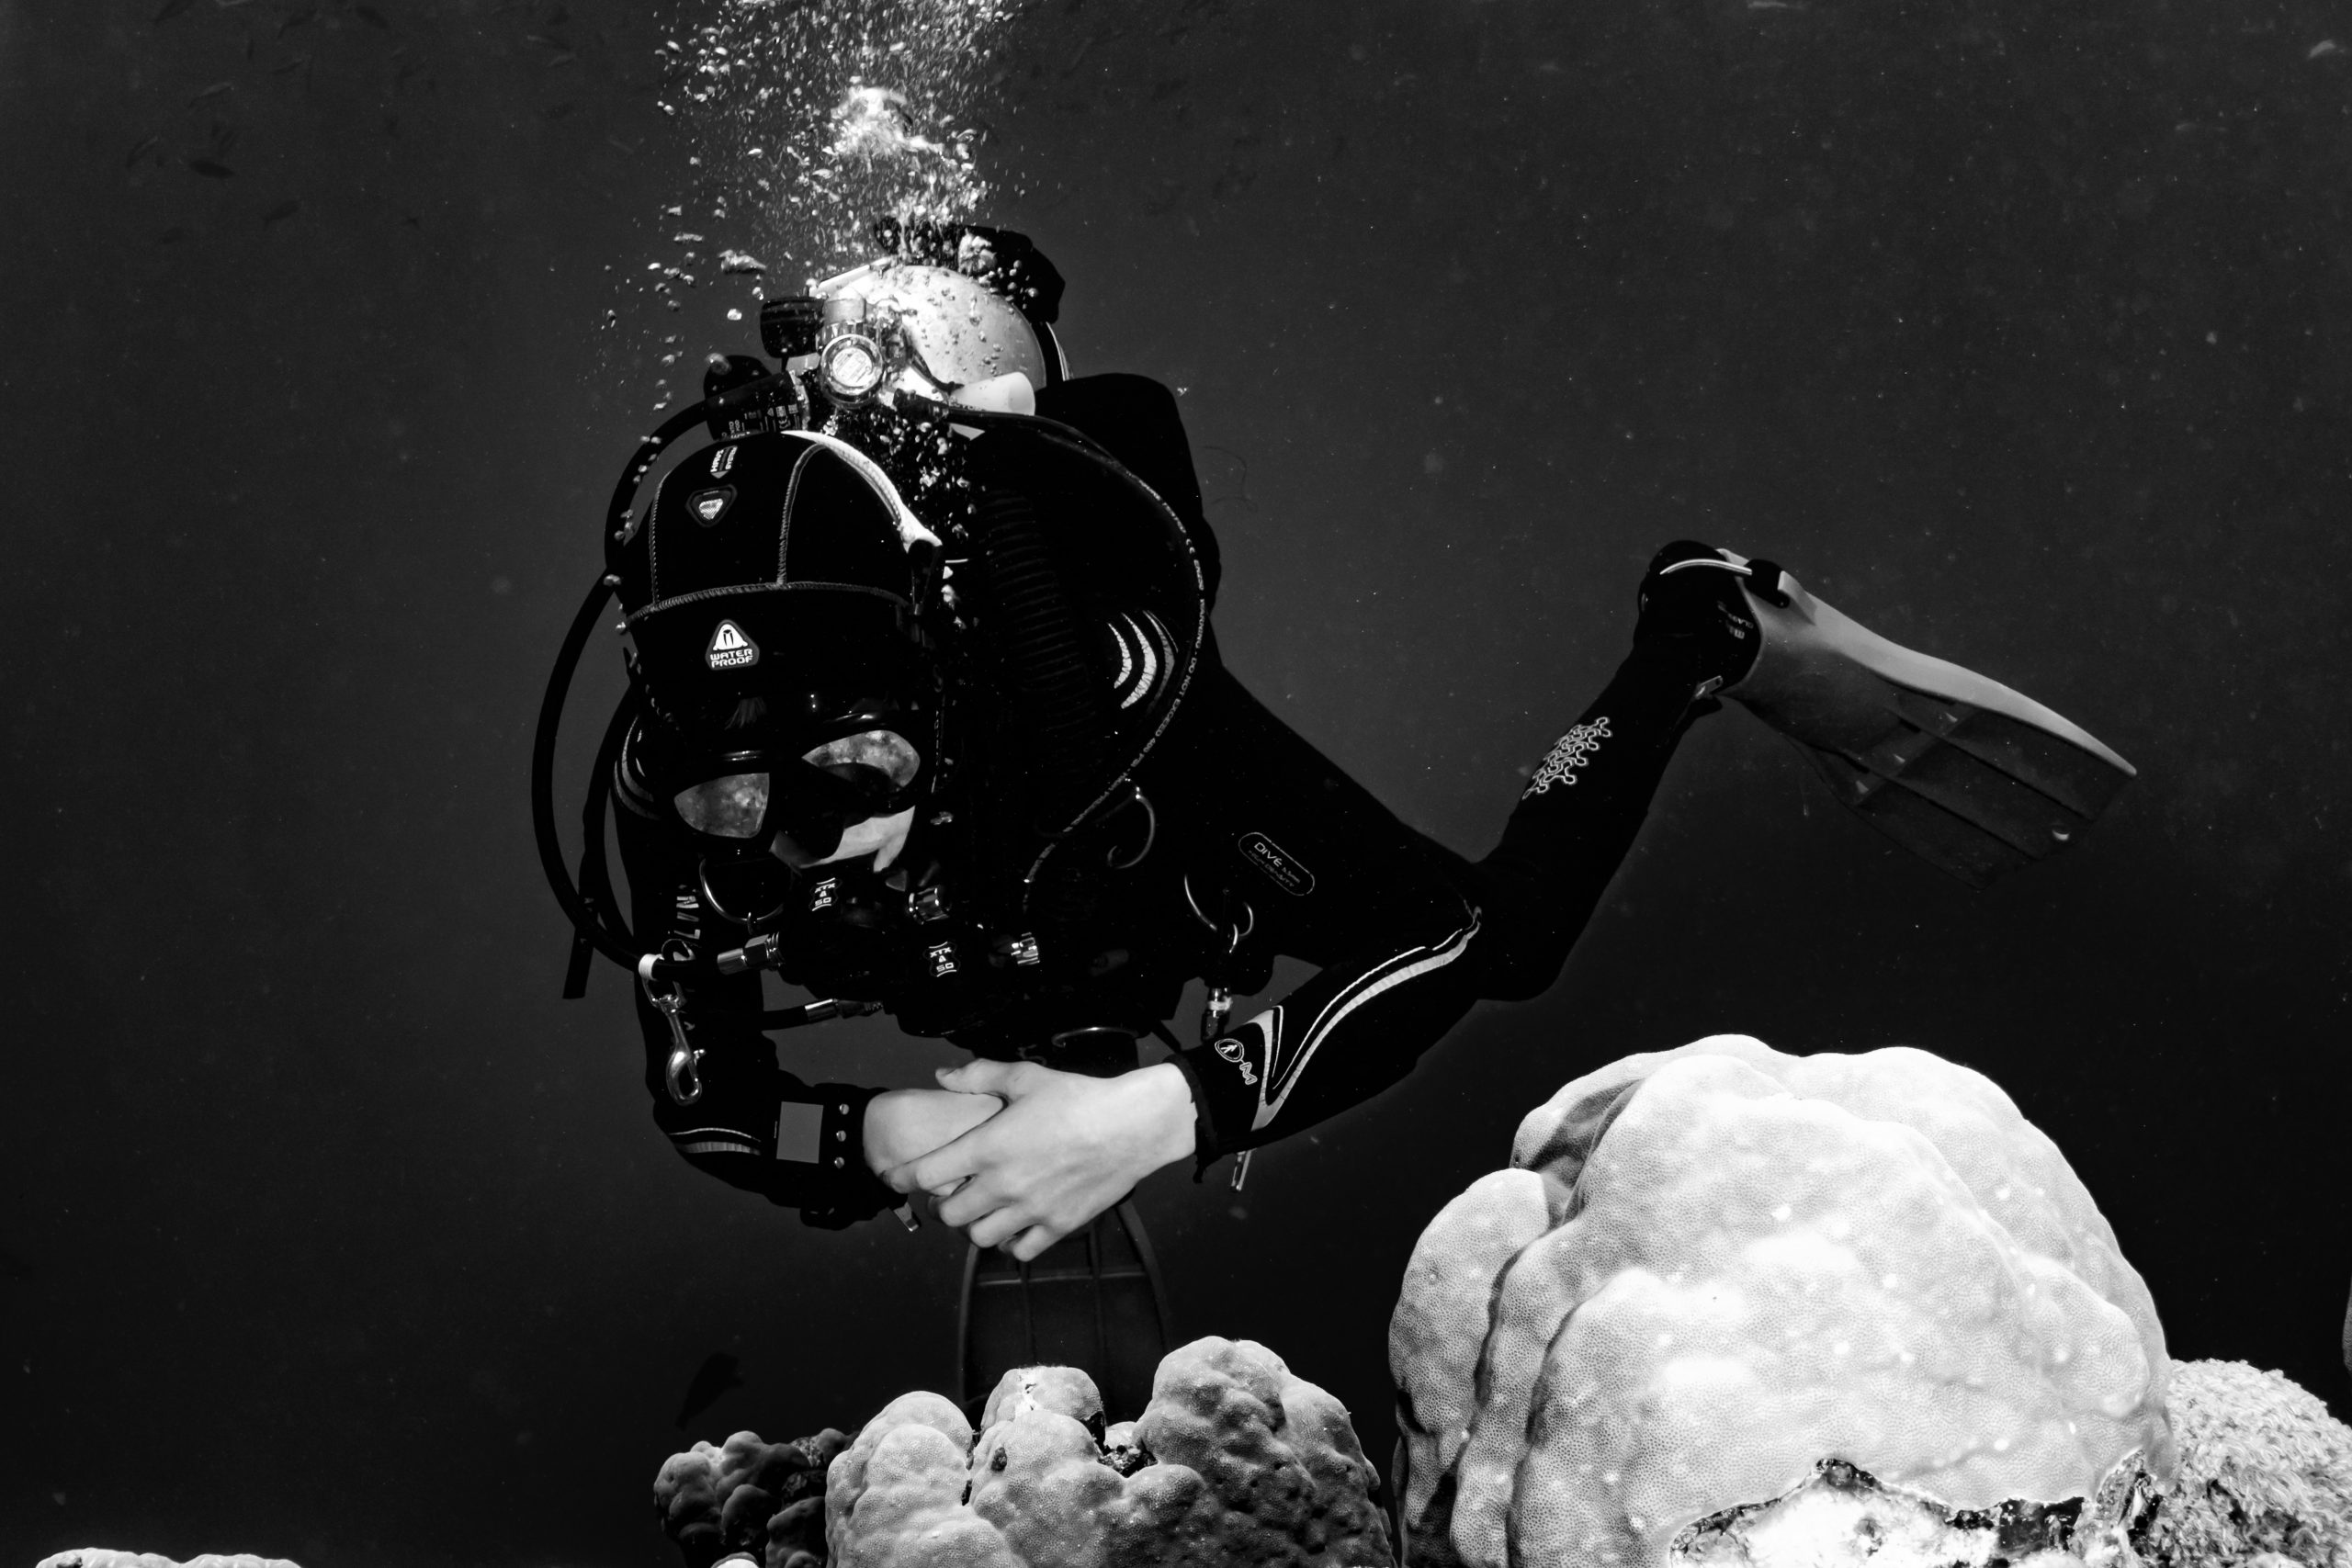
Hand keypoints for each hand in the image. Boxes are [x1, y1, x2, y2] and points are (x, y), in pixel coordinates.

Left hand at [883, 1061, 1195, 1260]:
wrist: (1132, 1127)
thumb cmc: (1079, 1098)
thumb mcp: (1026, 1077)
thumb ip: (979, 1075)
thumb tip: (943, 1074)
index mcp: (988, 1148)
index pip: (925, 1173)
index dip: (900, 1176)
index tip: (890, 1177)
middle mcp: (1003, 1186)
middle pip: (949, 1215)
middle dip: (941, 1205)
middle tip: (947, 1193)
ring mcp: (1030, 1211)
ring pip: (979, 1238)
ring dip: (973, 1226)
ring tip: (980, 1211)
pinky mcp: (1057, 1226)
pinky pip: (1019, 1250)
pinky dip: (1009, 1242)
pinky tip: (1013, 1225)